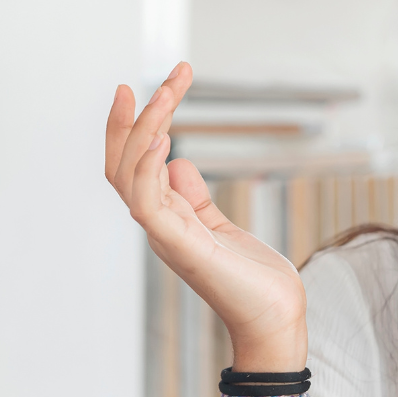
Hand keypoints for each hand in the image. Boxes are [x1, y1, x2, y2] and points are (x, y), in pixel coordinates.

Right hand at [105, 63, 306, 365]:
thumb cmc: (253, 278)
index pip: (132, 165)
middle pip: (121, 164)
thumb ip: (195, 197)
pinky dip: (149, 169)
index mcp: (165, 217)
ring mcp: (165, 235)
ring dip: (146, 130)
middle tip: (160, 79)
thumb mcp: (219, 224)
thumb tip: (178, 162)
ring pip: (130, 175)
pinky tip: (164, 139)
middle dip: (133, 118)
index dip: (132, 127)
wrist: (276, 318)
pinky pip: (147, 203)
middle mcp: (157, 224)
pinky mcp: (181, 246)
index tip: (150, 87)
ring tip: (166, 94)